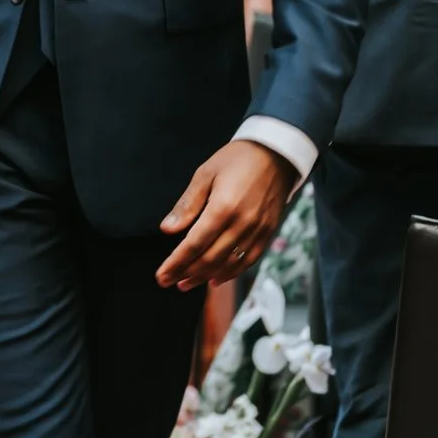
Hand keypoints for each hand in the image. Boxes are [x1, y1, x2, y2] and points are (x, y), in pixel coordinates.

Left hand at [156, 139, 294, 292]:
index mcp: (223, 207)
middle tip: (169, 281)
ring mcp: (258, 230)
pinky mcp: (268, 232)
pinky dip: (231, 273)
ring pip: (229, 264)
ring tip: (186, 283)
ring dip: (205, 277)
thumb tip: (168, 230)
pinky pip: (248, 260)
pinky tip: (216, 279)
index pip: (194, 244)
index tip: (161, 275)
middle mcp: (242, 223)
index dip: (176, 263)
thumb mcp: (205, 173)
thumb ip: (187, 204)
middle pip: (210, 259)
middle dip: (187, 273)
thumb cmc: (237, 159)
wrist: (277, 153)